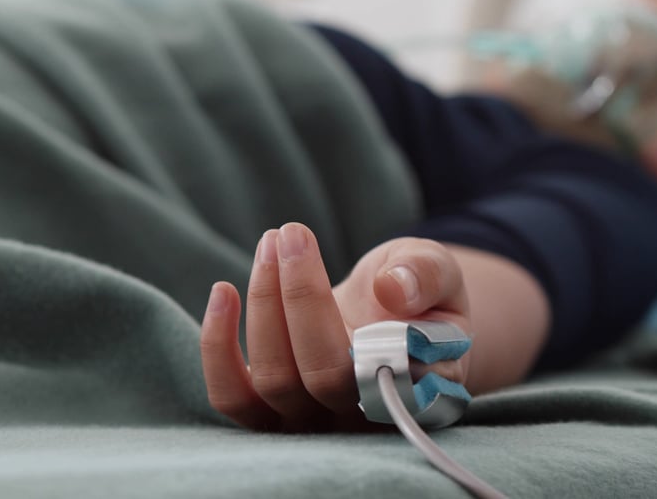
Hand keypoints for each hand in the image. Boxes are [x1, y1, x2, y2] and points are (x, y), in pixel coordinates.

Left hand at [200, 222, 470, 431]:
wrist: (390, 316)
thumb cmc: (419, 293)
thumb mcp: (439, 271)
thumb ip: (428, 275)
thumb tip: (393, 290)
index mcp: (422, 393)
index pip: (387, 375)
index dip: (372, 335)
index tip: (359, 265)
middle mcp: (365, 422)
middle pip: (322, 377)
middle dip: (300, 296)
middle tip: (293, 232)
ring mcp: (314, 423)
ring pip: (275, 382)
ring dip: (263, 304)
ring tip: (271, 243)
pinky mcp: (270, 413)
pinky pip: (233, 398)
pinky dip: (217, 347)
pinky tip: (222, 291)